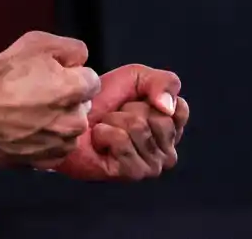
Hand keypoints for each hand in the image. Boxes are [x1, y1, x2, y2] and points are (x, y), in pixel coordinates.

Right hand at [0, 31, 99, 166]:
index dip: (72, 73)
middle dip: (68, 97)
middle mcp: (74, 120)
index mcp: (76, 90)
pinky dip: (47, 139)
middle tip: (39, 91)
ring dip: (58, 120)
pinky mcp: (45, 161)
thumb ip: (71, 49)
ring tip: (30, 111)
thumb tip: (82, 61)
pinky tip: (27, 128)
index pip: (91, 80)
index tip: (53, 74)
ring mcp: (60, 144)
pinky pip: (56, 148)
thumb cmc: (3, 73)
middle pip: (82, 105)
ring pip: (70, 128)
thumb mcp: (38, 42)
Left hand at [35, 63, 187, 181]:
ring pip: (140, 128)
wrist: (71, 115)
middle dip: (131, 109)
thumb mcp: (136, 77)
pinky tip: (100, 139)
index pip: (180, 109)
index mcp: (173, 128)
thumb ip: (163, 82)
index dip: (152, 96)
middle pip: (160, 119)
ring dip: (115, 121)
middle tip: (117, 114)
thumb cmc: (104, 99)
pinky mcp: (130, 173)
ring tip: (107, 126)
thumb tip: (168, 107)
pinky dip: (105, 133)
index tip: (136, 99)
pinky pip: (121, 141)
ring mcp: (151, 166)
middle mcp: (167, 151)